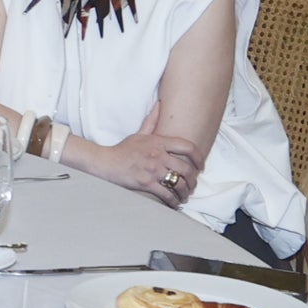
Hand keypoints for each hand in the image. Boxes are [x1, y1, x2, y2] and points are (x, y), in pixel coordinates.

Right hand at [90, 130, 207, 208]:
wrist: (106, 163)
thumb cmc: (123, 149)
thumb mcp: (139, 134)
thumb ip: (152, 120)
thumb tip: (160, 104)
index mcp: (159, 142)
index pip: (187, 147)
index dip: (199, 157)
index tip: (201, 166)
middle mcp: (158, 155)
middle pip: (186, 168)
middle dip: (194, 179)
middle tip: (194, 184)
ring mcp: (152, 170)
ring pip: (179, 183)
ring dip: (186, 192)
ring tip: (186, 195)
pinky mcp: (146, 183)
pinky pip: (166, 194)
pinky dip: (174, 201)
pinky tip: (175, 203)